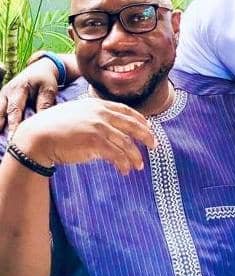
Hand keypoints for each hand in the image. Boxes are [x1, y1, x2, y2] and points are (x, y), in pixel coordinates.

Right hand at [0, 57, 59, 134]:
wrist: (40, 67)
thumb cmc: (46, 80)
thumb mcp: (48, 90)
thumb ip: (44, 104)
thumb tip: (41, 122)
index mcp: (19, 89)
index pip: (14, 110)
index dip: (13, 125)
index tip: (13, 139)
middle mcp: (7, 91)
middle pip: (1, 112)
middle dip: (0, 127)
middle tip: (4, 142)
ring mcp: (2, 94)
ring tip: (0, 139)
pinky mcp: (2, 97)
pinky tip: (0, 130)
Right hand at [11, 98, 155, 174]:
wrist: (39, 136)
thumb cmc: (55, 128)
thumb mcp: (77, 113)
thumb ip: (94, 117)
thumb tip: (109, 131)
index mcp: (98, 104)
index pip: (126, 110)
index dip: (140, 120)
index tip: (148, 128)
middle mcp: (101, 114)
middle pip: (133, 125)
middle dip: (147, 136)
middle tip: (154, 146)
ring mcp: (99, 127)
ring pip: (127, 143)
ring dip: (135, 156)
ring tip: (139, 166)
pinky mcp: (95, 142)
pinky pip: (117, 155)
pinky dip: (123, 164)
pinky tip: (125, 170)